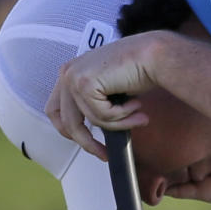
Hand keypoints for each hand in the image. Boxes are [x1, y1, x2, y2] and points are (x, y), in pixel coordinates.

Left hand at [44, 32, 163, 157]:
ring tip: (139, 117)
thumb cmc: (139, 70)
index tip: (87, 144)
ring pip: (91, 121)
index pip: (56, 111)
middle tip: (104, 154)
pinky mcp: (85, 84)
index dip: (70, 132)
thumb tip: (91, 136)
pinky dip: (123, 116)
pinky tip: (136, 104)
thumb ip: (95, 105)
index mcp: (70, 72)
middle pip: (67, 122)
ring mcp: (73, 77)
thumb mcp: (109, 91)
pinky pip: (102, 116)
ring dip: (119, 124)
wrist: (154, 55)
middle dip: (87, 142)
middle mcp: (67, 72)